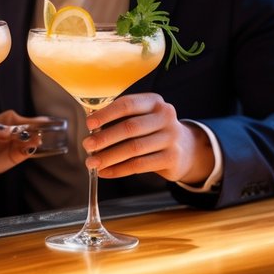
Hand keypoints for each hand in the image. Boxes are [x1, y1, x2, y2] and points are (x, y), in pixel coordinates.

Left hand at [83, 93, 213, 184]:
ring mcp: (171, 138)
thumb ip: (120, 119)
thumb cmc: (153, 130)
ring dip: (109, 157)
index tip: (89, 124)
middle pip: (130, 128)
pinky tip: (106, 171)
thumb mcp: (142, 117)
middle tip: (87, 146)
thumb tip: (92, 130)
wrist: (186, 148)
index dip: (106, 114)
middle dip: (105, 138)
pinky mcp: (172, 158)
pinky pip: (140, 165)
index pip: (127, 104)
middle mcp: (165, 117)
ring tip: (92, 163)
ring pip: (134, 149)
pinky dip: (119, 170)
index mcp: (153, 102)